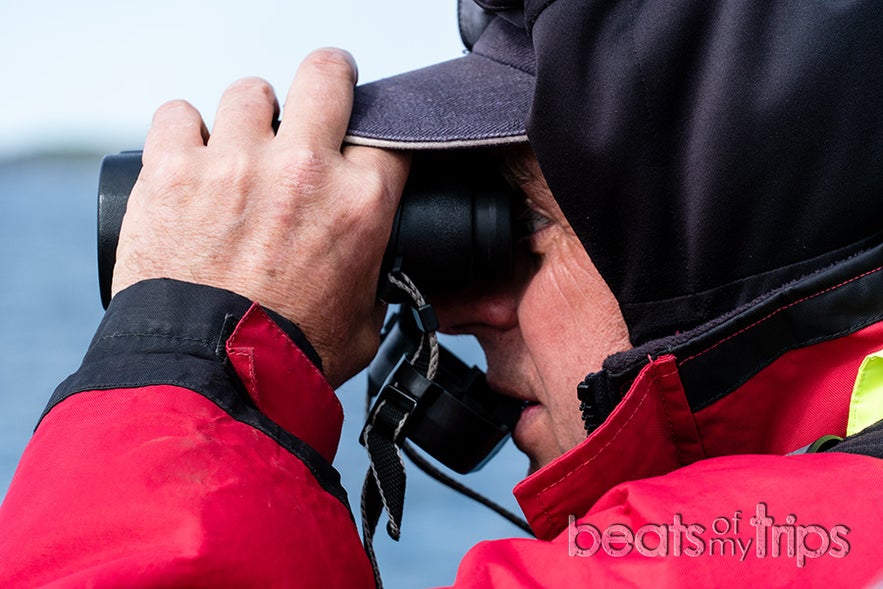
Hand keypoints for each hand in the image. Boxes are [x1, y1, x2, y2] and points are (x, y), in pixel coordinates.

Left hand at [112, 49, 409, 387]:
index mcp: (360, 204)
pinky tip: (188, 160)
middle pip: (325, 76)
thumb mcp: (364, 322)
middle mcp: (303, 170)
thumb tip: (373, 272)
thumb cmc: (287, 357)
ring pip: (249, 92)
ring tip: (239, 151)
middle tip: (316, 101)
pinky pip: (177, 114)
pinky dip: (184, 133)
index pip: (389, 136)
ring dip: (249, 118)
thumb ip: (375, 283)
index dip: (375, 138)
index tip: (360, 144)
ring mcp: (236, 165)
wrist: (214, 380)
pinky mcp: (175, 171)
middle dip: (326, 81)